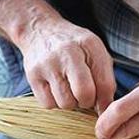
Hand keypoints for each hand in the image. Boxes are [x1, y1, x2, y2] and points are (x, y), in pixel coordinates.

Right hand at [0, 0, 115, 111]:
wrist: (40, 31)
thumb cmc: (73, 45)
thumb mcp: (95, 51)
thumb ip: (105, 76)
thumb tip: (105, 106)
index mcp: (88, 44)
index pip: (104, 82)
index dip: (106, 100)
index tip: (103, 104)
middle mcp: (67, 52)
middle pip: (84, 93)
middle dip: (88, 101)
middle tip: (84, 94)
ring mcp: (47, 64)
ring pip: (65, 102)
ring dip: (71, 102)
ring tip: (69, 88)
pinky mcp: (32, 76)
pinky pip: (48, 104)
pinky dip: (55, 102)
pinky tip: (56, 89)